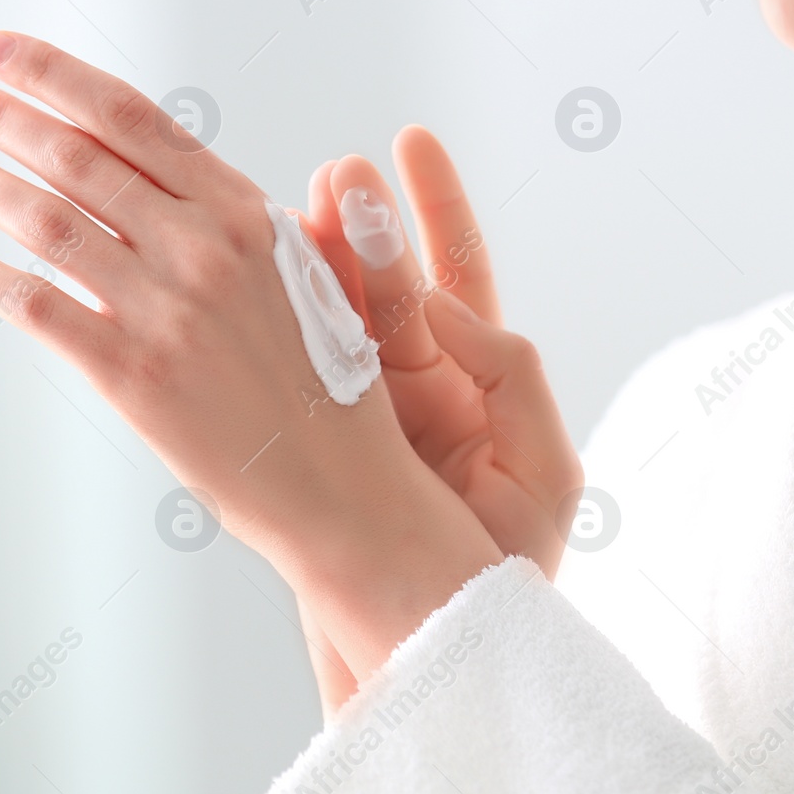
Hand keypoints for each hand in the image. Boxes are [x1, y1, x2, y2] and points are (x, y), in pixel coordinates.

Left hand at [0, 33, 501, 677]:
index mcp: (245, 213)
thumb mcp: (311, 276)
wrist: (342, 485)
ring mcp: (165, 311)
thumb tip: (185, 166)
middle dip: (2, 115)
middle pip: (77, 157)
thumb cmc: (330, 385)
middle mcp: (203, 249)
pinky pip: (36, 307)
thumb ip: (247, 217)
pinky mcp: (131, 375)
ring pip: (47, 222)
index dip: (55, 76)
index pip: (132, 118)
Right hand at [297, 127, 581, 714]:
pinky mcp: (315, 450)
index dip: (436, 209)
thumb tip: (446, 308)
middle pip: (383, 286)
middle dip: (363, 225)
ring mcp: (357, 415)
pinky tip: (249, 283)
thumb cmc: (503, 574)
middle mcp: (411, 387)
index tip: (411, 140)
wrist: (438, 654)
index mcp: (473, 384)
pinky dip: (274, 330)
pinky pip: (292, 378)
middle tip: (334, 172)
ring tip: (289, 208)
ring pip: (329, 325)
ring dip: (312, 265)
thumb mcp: (543, 476)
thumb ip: (513, 381)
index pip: (456, 277)